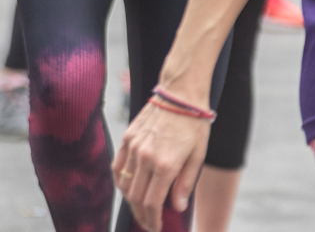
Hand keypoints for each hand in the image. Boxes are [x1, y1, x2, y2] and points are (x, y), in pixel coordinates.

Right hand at [113, 100, 211, 230]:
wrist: (179, 95)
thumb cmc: (194, 127)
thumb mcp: (197, 157)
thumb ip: (185, 184)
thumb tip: (176, 207)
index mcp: (165, 165)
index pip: (151, 202)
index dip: (152, 220)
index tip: (156, 228)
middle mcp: (146, 158)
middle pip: (136, 197)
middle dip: (141, 215)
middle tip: (148, 224)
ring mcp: (133, 147)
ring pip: (124, 184)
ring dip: (130, 201)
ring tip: (139, 210)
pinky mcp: (127, 138)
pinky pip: (118, 166)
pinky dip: (120, 181)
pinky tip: (126, 189)